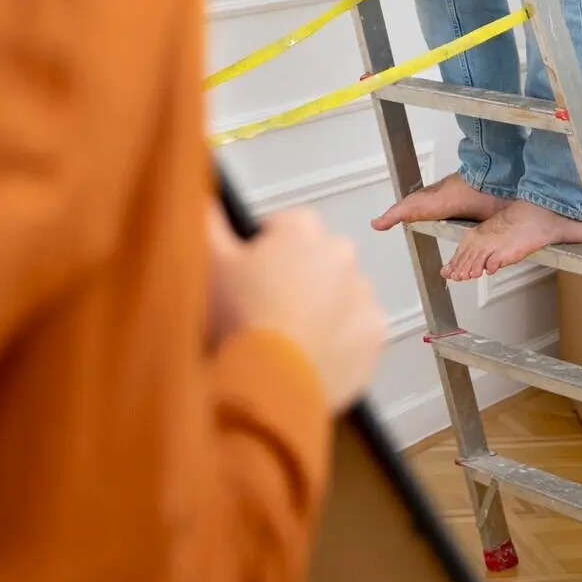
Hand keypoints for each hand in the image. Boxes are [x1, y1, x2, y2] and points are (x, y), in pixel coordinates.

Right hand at [207, 202, 385, 413]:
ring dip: (320, 305)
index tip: (247, 277)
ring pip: (338, 291)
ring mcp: (362, 292)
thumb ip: (208, 220)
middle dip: (294, 275)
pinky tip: (311, 352)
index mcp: (301, 228)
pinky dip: (340, 336)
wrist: (274, 383)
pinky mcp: (375, 331)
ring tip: (286, 334)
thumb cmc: (241, 320)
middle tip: (264, 308)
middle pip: (314, 256)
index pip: (282, 225)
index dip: (260, 251)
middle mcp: (340, 251)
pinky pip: (356, 327)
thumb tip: (206, 198)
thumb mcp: (210, 262)